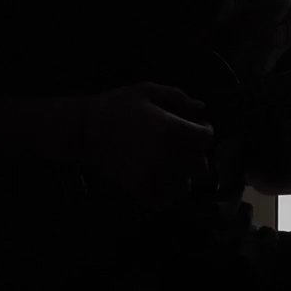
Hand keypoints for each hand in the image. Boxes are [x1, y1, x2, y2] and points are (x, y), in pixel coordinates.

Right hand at [75, 82, 215, 209]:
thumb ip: (178, 98)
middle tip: (185, 147)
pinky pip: (167, 200)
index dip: (205, 132)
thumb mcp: (147, 91)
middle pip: (201, 166)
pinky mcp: (139, 191)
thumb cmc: (117, 106)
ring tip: (171, 163)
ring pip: (186, 186)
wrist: (84, 130)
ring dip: (184, 174)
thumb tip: (201, 109)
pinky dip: (168, 191)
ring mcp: (152, 177)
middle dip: (197, 154)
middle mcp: (165, 156)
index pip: (207, 139)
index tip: (197, 129)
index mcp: (169, 129)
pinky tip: (161, 177)